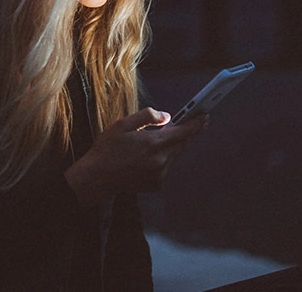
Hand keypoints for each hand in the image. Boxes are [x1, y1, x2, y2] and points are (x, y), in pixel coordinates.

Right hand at [64, 107, 206, 205]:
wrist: (97, 178)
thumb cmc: (107, 149)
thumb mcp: (123, 124)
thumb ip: (147, 117)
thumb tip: (167, 117)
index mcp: (154, 143)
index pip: (184, 132)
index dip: (196, 123)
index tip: (205, 116)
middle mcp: (160, 160)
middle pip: (181, 144)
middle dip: (180, 134)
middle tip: (176, 125)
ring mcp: (159, 174)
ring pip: (172, 156)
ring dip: (167, 148)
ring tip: (146, 145)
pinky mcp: (156, 184)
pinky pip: (164, 168)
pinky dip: (159, 161)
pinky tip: (141, 160)